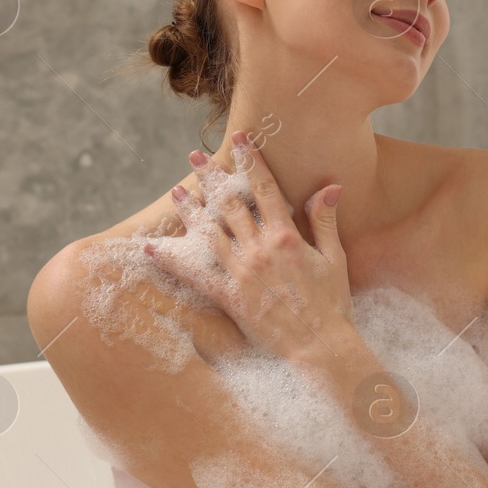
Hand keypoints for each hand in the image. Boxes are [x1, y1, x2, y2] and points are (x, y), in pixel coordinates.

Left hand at [143, 130, 354, 363]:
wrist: (321, 347)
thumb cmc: (333, 304)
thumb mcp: (335, 258)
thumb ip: (325, 221)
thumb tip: (328, 186)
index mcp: (286, 237)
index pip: (265, 189)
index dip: (251, 162)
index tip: (241, 140)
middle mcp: (259, 250)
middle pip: (230, 204)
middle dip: (211, 177)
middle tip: (194, 157)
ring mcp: (241, 273)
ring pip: (208, 232)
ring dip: (190, 209)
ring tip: (176, 189)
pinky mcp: (229, 297)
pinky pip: (195, 275)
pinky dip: (172, 260)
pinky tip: (152, 247)